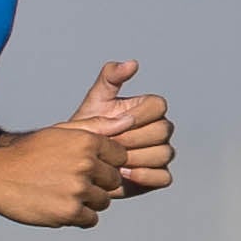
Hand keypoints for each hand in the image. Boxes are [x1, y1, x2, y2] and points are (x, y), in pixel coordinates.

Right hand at [0, 112, 131, 229]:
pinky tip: (58, 207)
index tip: (85, 166)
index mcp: (87, 142)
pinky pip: (90, 219)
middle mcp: (85, 165)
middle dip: (98, 183)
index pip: (119, 157)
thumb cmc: (27, 153)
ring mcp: (78, 190)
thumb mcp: (59, 132)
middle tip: (71, 182)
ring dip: (87, 201)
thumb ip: (96, 126)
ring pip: (103, 201)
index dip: (104, 163)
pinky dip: (78, 217)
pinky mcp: (68, 212)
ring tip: (62, 195)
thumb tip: (131, 122)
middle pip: (113, 180)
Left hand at [66, 58, 171, 198]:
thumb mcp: (95, 101)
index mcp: (149, 109)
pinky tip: (122, 175)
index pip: (159, 106)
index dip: (137, 116)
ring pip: (164, 153)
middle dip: (132, 138)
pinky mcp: (157, 176)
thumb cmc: (87, 128)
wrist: (77, 162)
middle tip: (108, 145)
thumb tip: (132, 63)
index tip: (113, 123)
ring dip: (136, 158)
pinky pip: (163, 177)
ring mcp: (160, 153)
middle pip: (163, 130)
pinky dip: (145, 176)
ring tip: (111, 161)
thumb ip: (110, 78)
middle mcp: (159, 130)